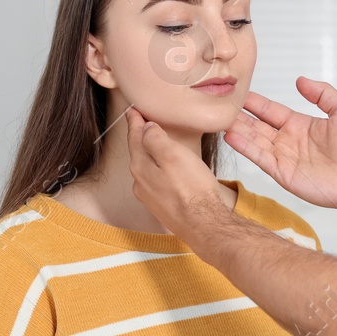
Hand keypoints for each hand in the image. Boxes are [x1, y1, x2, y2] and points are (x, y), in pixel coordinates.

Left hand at [126, 106, 232, 236]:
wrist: (204, 224)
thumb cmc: (192, 190)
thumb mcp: (173, 155)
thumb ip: (155, 139)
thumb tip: (147, 128)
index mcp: (140, 167)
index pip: (134, 138)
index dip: (135, 122)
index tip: (132, 110)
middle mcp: (141, 183)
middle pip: (138, 153)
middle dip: (140, 137)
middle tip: (141, 122)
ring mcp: (151, 197)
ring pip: (147, 169)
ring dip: (149, 154)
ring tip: (154, 143)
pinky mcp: (163, 207)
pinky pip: (156, 182)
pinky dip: (158, 170)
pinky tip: (167, 170)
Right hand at [225, 77, 336, 213]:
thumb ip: (322, 92)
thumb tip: (300, 80)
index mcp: (300, 125)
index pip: (270, 111)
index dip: (254, 102)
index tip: (238, 92)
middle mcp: (288, 141)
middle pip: (256, 125)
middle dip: (239, 116)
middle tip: (220, 104)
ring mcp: (283, 158)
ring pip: (254, 140)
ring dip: (237, 130)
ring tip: (219, 119)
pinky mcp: (282, 173)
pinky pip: (259, 158)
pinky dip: (245, 148)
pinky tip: (231, 136)